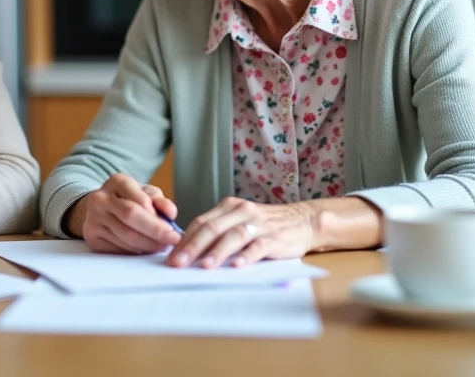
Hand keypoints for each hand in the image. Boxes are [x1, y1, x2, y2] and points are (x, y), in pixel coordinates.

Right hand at [67, 174, 180, 253]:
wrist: (100, 208)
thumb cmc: (128, 200)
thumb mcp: (145, 194)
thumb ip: (160, 201)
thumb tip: (170, 213)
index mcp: (117, 182)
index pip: (140, 201)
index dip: (158, 220)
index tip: (173, 233)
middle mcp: (101, 198)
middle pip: (131, 217)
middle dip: (154, 233)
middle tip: (170, 242)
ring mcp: (93, 218)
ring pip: (125, 237)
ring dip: (147, 245)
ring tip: (159, 246)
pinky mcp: (91, 236)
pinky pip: (117, 249)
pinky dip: (134, 252)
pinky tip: (143, 249)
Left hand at [169, 197, 319, 268]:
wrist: (304, 220)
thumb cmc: (266, 226)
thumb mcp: (240, 223)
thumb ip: (219, 232)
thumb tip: (189, 253)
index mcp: (229, 207)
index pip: (201, 221)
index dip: (184, 239)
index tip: (170, 257)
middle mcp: (242, 211)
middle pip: (212, 227)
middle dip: (193, 246)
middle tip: (178, 264)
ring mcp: (259, 224)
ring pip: (233, 235)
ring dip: (217, 252)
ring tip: (204, 267)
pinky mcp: (276, 237)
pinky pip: (259, 245)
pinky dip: (247, 255)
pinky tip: (237, 266)